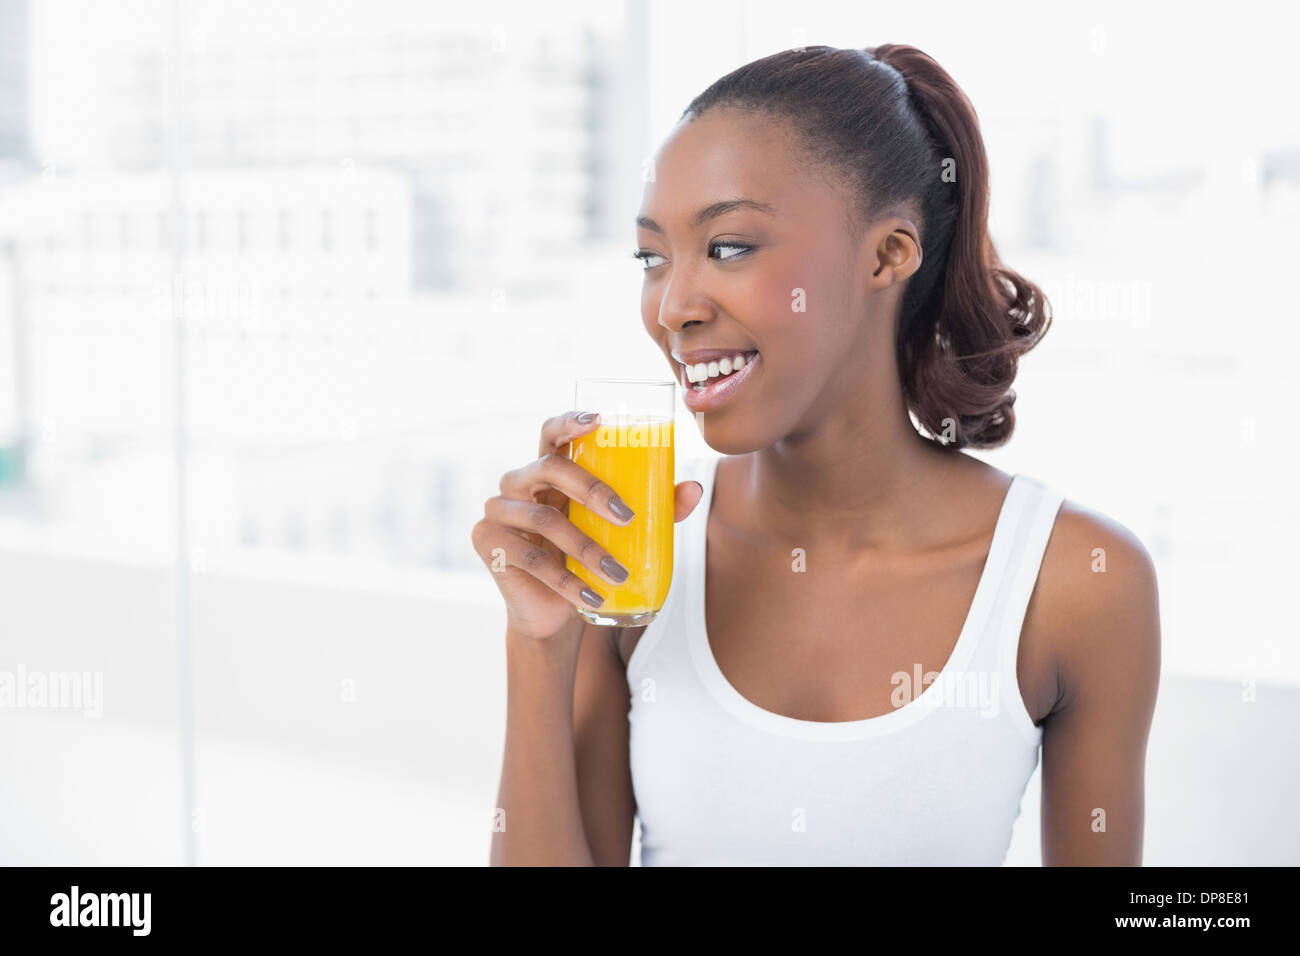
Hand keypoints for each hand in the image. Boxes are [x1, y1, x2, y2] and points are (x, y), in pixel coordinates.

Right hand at [471, 410, 703, 639]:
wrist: (553, 611)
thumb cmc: (587, 560)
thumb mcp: (621, 532)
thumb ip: (656, 508)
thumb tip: (693, 489)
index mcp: (548, 470)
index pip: (553, 432)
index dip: (571, 421)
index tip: (599, 420)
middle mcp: (518, 482)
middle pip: (551, 467)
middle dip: (593, 490)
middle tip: (627, 517)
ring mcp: (498, 511)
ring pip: (545, 519)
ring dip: (587, 549)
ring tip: (618, 573)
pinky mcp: (488, 543)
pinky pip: (531, 557)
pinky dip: (566, 581)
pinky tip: (592, 595)